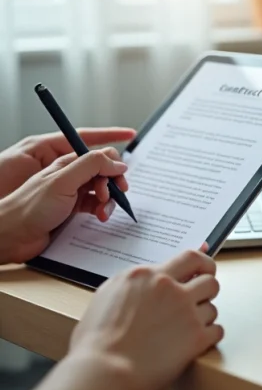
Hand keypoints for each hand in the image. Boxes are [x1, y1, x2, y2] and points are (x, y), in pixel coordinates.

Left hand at [0, 148, 129, 263]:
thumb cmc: (30, 207)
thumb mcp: (64, 181)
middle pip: (104, 172)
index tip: (122, 173)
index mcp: (67, 163)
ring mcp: (71, 192)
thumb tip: (118, 162)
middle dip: (114, 182)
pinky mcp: (71, 209)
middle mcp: (71, 175)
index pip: (99, 154)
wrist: (12, 235)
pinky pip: (94, 206)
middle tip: (116, 194)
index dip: (114, 161)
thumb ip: (91, 166)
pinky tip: (100, 217)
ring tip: (104, 211)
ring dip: (109, 199)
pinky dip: (101, 210)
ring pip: (101, 190)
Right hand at [29, 249, 223, 389]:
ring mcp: (185, 312)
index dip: (203, 263)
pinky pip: (217, 330)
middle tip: (202, 297)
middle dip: (208, 288)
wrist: (103, 371)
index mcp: (147, 276)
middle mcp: (170, 289)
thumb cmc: (96, 342)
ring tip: (188, 326)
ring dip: (204, 316)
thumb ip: (134, 284)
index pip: (189, 257)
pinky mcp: (196, 337)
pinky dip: (210, 336)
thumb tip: (147, 281)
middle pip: (209, 279)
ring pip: (213, 306)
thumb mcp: (107, 296)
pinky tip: (196, 341)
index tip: (205, 269)